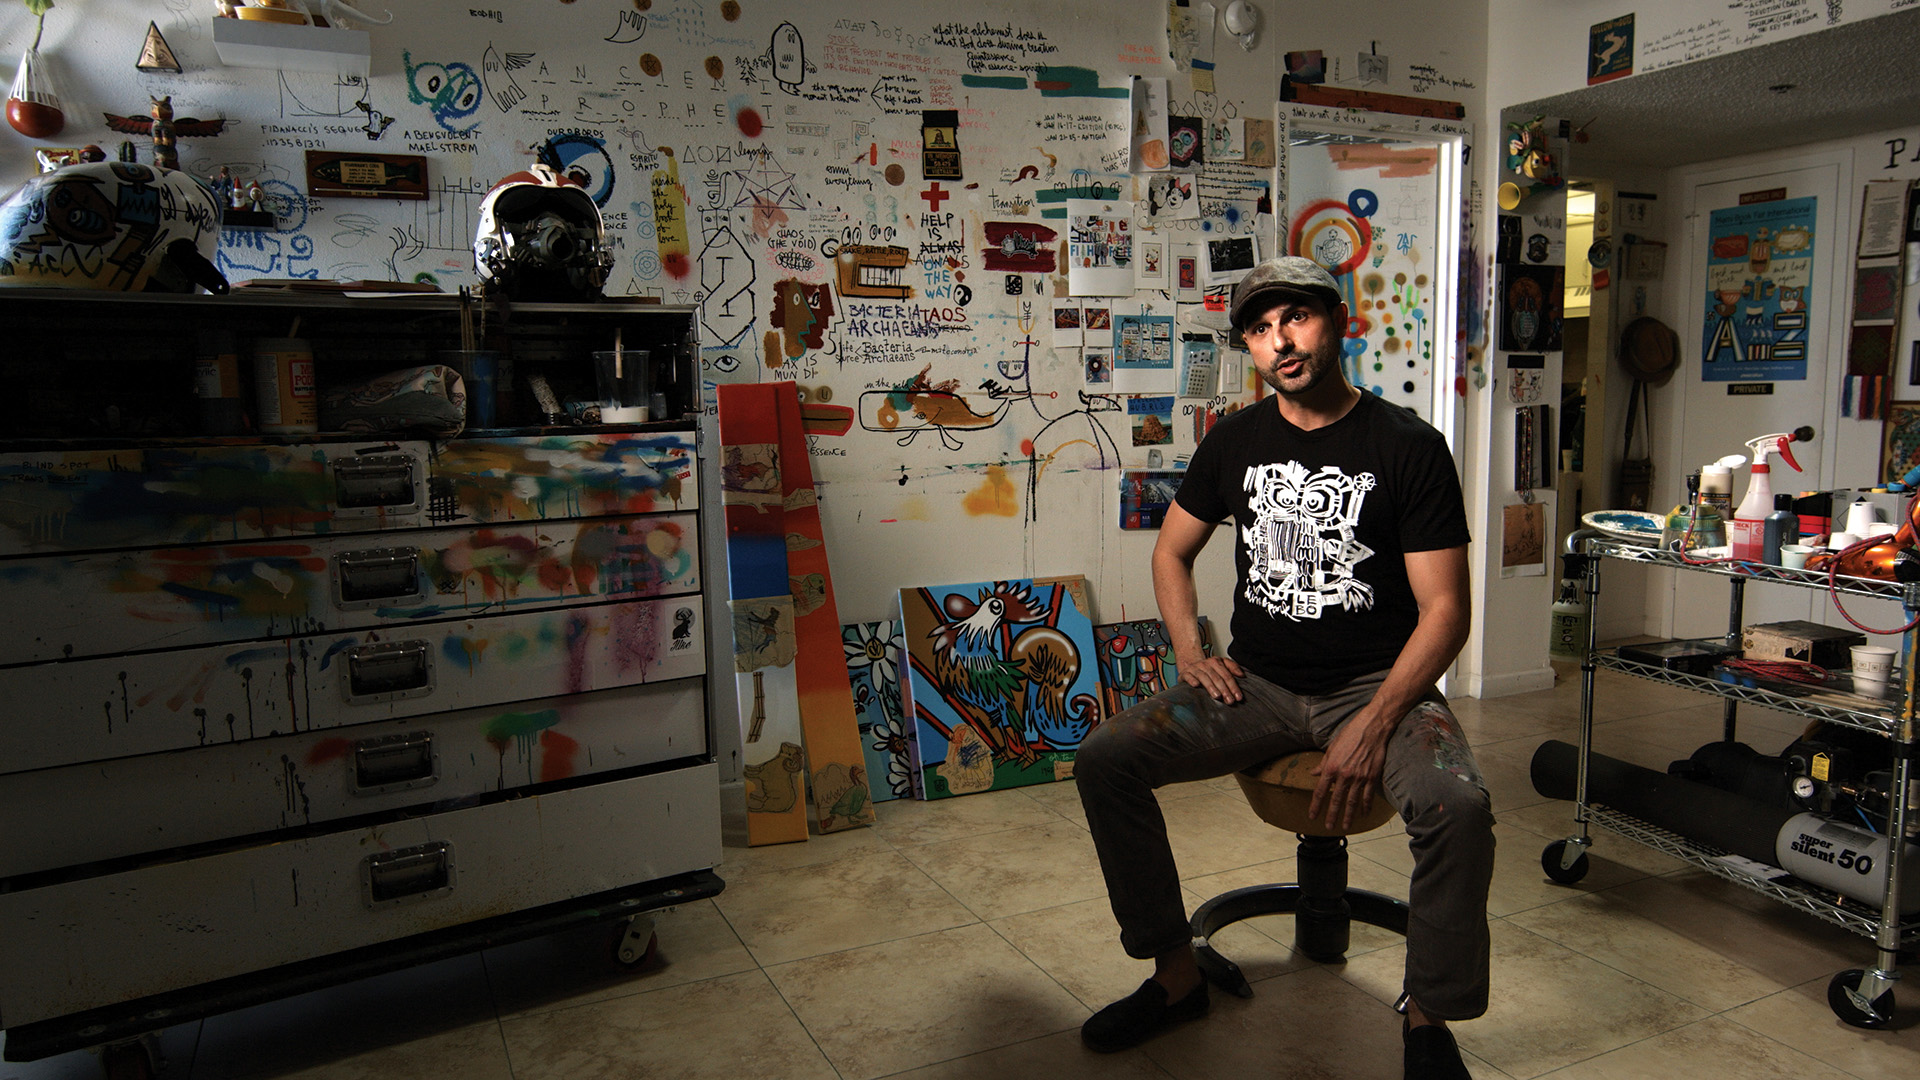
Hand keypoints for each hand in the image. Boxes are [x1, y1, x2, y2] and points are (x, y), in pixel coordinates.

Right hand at [1177, 652, 1244, 702]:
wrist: (1190, 665)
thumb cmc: (1208, 669)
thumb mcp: (1221, 665)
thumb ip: (1233, 668)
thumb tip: (1242, 675)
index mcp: (1216, 662)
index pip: (1227, 675)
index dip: (1233, 686)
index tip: (1238, 697)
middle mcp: (1205, 664)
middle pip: (1217, 678)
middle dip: (1224, 690)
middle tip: (1230, 700)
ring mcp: (1194, 668)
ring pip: (1204, 677)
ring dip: (1211, 687)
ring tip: (1217, 696)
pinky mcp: (1185, 673)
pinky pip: (1188, 676)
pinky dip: (1192, 680)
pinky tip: (1196, 685)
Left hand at [1308, 715, 1390, 830]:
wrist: (1372, 728)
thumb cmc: (1350, 734)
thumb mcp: (1331, 748)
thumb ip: (1323, 763)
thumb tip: (1314, 773)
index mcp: (1332, 767)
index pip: (1320, 791)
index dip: (1315, 805)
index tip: (1312, 816)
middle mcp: (1344, 775)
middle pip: (1336, 800)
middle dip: (1331, 815)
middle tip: (1328, 827)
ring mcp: (1359, 777)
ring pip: (1352, 802)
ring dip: (1348, 816)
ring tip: (1345, 826)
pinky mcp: (1372, 777)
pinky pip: (1367, 796)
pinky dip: (1365, 807)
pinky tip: (1363, 814)